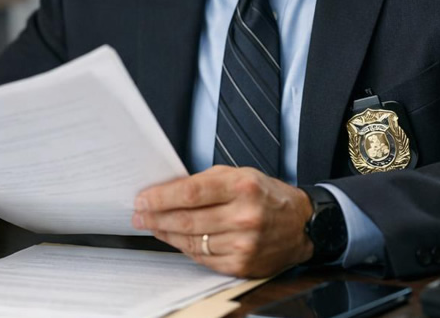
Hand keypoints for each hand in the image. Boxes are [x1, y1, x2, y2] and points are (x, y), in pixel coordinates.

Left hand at [132, 165, 314, 277]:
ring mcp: (244, 244)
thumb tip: (166, 191)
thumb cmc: (267, 195)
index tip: (142, 199)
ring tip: (153, 226)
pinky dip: (185, 248)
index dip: (160, 197)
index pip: (190, 193)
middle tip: (138, 216)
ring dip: (166, 234)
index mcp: (242, 187)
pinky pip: (203, 258)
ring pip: (191, 241)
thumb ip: (205, 182)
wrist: (301, 224)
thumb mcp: (240, 175)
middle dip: (155, 217)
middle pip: (186, 220)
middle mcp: (244, 216)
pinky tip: (176, 240)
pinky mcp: (242, 264)